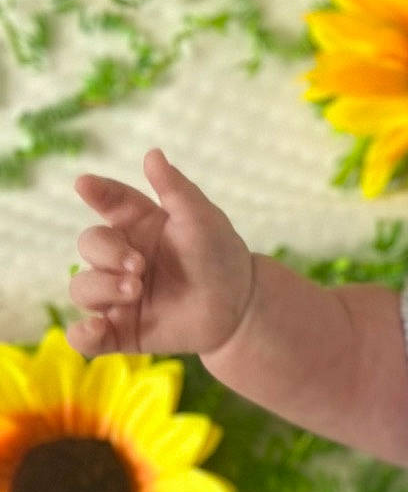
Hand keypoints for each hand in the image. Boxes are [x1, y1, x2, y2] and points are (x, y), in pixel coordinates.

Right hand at [67, 149, 255, 359]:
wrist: (241, 307)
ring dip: (101, 288)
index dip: (95, 192)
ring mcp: (119, 295)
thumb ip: (176, 190)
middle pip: (90, 245)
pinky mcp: (122, 331)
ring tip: (134, 291)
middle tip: (139, 265)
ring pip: (83, 288)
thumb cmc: (220, 256)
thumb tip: (152, 154)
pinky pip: (86, 337)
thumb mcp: (203, 220)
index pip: (108, 202)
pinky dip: (82, 335)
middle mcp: (122, 258)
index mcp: (138, 225)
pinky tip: (96, 328)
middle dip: (106, 253)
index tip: (86, 184)